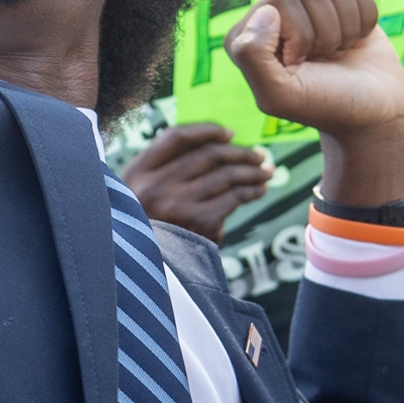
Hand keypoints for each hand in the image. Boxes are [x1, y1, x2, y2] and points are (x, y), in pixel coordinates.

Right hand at [124, 124, 277, 237]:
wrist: (144, 271)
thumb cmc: (146, 227)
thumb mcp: (137, 192)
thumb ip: (163, 168)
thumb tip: (214, 145)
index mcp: (138, 171)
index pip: (177, 137)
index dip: (207, 130)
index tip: (229, 133)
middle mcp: (157, 185)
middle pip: (208, 155)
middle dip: (239, 152)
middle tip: (259, 155)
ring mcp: (178, 204)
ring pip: (225, 175)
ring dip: (252, 171)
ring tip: (266, 172)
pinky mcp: (199, 223)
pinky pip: (233, 198)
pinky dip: (251, 191)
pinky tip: (259, 190)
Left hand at [222, 0, 403, 200]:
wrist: (373, 115)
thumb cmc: (325, 106)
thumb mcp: (279, 95)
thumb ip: (253, 56)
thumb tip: (266, 10)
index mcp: (247, 35)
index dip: (301, 35)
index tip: (301, 66)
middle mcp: (273, 14)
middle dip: (325, 32)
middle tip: (322, 61)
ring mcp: (308, 5)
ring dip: (345, 24)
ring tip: (337, 52)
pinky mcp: (342, 0)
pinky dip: (365, 16)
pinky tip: (355, 40)